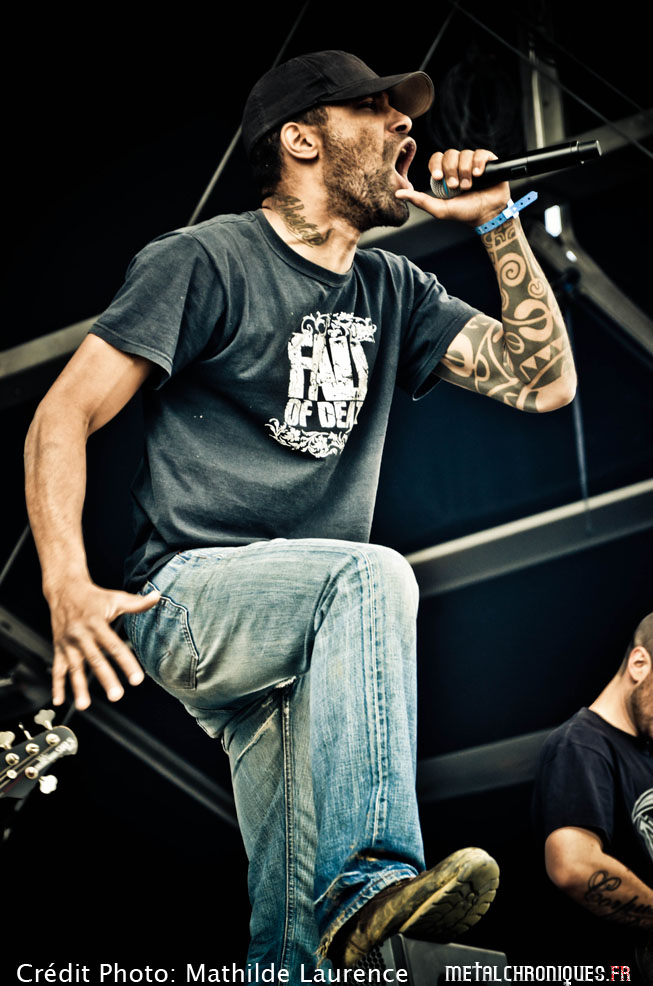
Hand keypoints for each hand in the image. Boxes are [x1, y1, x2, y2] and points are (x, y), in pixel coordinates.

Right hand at [47, 578, 160, 709]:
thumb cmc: (93, 597)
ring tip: (85, 705)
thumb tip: (157, 596)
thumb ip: (137, 603)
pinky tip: (60, 700)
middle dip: (106, 679)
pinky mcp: (59, 648)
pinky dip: (57, 685)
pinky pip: (57, 669)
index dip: (126, 663)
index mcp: (96, 624)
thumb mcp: (115, 598)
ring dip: (78, 688)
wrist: (64, 590)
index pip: (114, 646)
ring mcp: (68, 643)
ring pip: (74, 668)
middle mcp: (81, 635)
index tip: (137, 679)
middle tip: (116, 695)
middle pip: (95, 660)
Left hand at [396, 148, 510, 226]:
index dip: (437, 165)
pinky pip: (481, 153)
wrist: (487, 215)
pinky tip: (479, 175)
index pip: (437, 158)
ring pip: (465, 154)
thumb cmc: (464, 212)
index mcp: (446, 173)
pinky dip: (478, 163)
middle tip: (456, 186)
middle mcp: (459, 165)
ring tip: (469, 186)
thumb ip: (420, 200)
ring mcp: (473, 162)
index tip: (439, 178)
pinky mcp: (488, 161)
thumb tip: (398, 194)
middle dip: (451, 170)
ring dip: (465, 171)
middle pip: (450, 154)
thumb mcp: (439, 209)